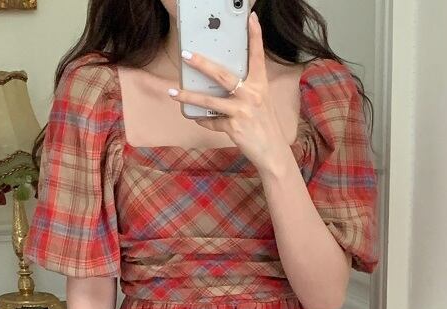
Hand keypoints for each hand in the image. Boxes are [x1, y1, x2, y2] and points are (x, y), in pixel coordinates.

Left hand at [169, 11, 290, 174]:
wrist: (273, 153)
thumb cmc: (265, 126)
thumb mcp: (261, 103)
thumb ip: (245, 90)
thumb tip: (221, 83)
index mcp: (260, 85)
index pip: (257, 56)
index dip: (255, 36)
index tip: (250, 18)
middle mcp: (252, 95)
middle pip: (222, 75)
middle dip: (202, 64)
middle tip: (186, 55)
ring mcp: (242, 111)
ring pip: (210, 101)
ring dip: (189, 96)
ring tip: (173, 91)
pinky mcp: (235, 128)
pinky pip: (213, 121)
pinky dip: (204, 121)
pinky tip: (198, 119)